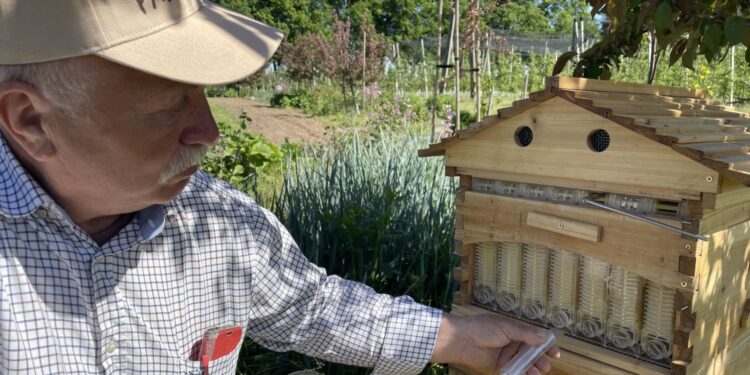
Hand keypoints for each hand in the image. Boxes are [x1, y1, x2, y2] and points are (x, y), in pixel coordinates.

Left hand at [430, 313, 560, 374]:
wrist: (462, 340)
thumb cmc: (483, 328)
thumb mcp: (507, 327)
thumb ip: (526, 333)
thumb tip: (545, 337)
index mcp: (516, 330)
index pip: (536, 337)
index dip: (547, 345)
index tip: (555, 353)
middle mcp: (514, 342)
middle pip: (533, 353)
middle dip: (541, 360)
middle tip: (544, 366)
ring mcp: (508, 355)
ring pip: (526, 363)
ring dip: (533, 369)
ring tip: (537, 373)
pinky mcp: (501, 366)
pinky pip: (515, 371)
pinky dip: (523, 374)